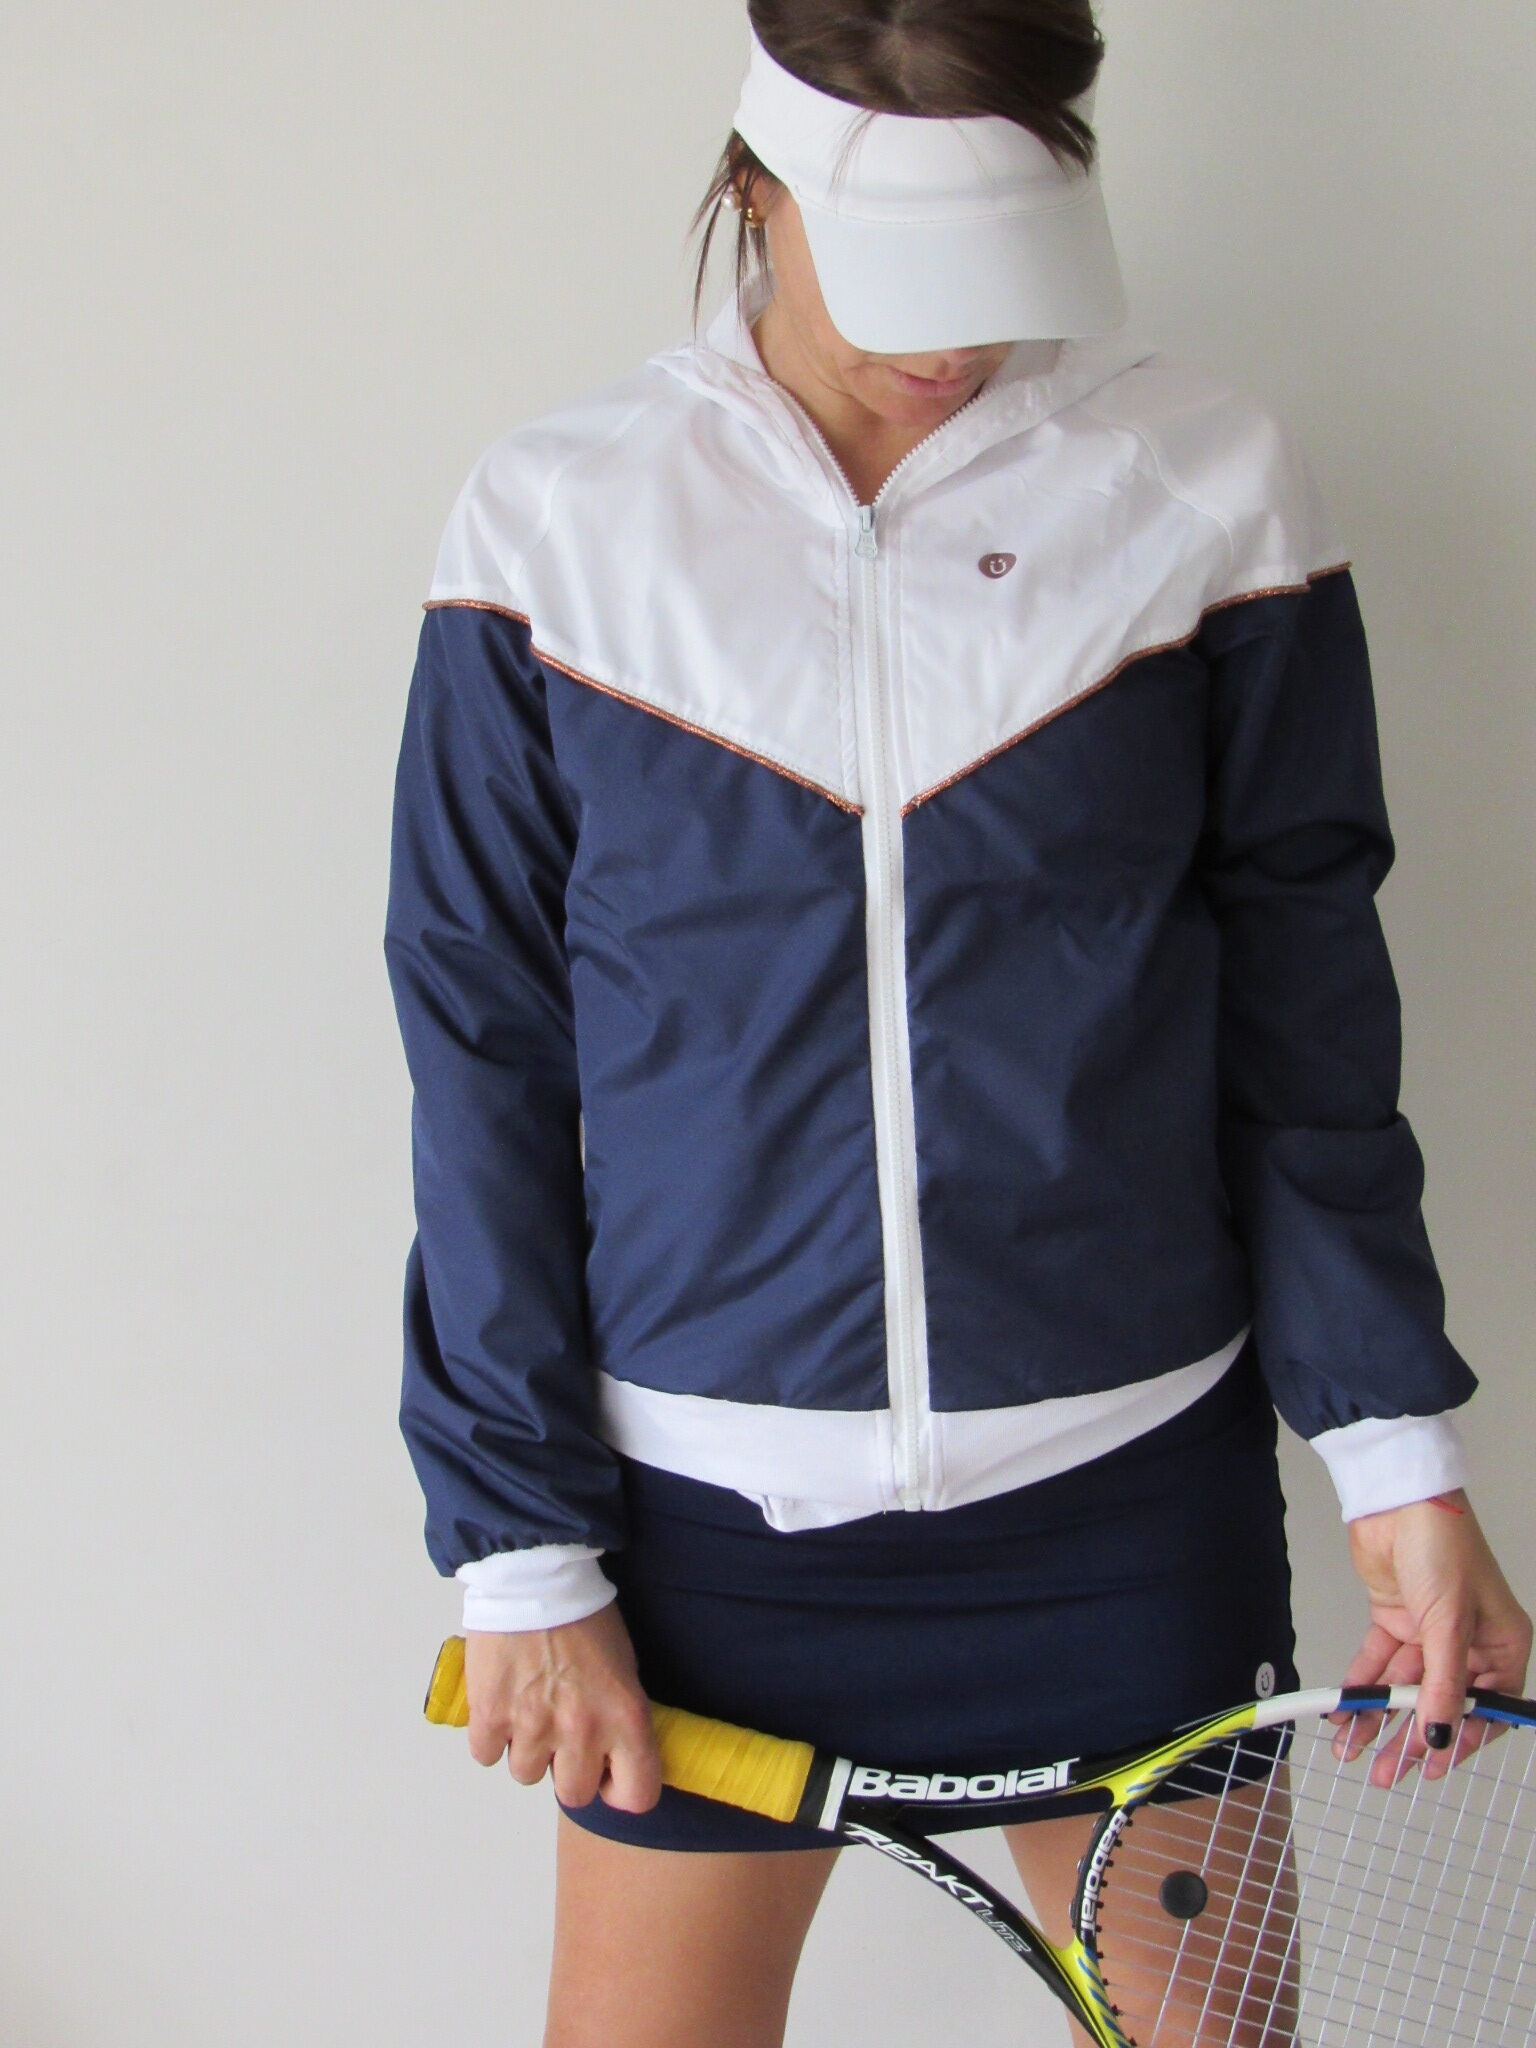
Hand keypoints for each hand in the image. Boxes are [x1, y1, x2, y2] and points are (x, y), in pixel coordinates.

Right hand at [463, 1600, 663, 1812]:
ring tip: (530, 1705)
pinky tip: (502, 1701)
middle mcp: (582, 1730)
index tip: (610, 1773)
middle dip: (568, 1769)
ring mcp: (533, 1726)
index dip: (623, 1790)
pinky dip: (491, 1734)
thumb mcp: (624, 1665)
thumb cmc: (584, 1614)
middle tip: (563, 1733)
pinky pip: (486, 1754)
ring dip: (527, 1748)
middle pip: (575, 1794)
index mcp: (625, 1717)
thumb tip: (611, 1753)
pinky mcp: (490, 1716)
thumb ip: (621, 1716)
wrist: (535, 1576)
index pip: (637, 1795)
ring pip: (526, 1774)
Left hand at [1334, 1490, 1531, 1785]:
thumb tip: (1440, 1734)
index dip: (1460, 1738)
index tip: (1433, 1766)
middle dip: (1410, 1739)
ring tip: (1354, 1752)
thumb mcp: (1449, 1624)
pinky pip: (1377, 1664)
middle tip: (1388, 1772)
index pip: (1486, 1707)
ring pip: (1403, 1688)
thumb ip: (1443, 1686)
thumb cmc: (1444, 1546)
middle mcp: (1467, 1642)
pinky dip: (1360, 1688)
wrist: (1398, 1499)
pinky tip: (1344, 1713)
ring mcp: (1428, 1632)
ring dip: (1378, 1719)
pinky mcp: (1394, 1619)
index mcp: (1501, 1644)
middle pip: (1438, 1702)